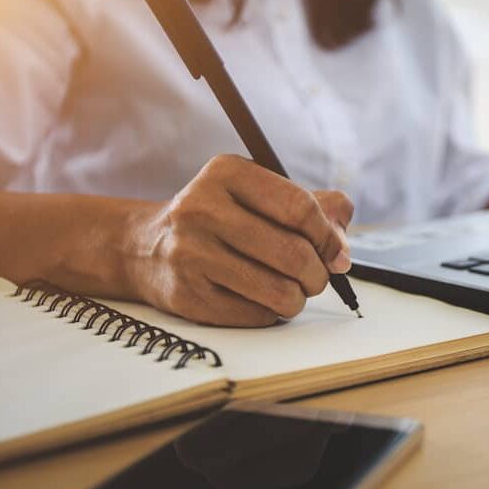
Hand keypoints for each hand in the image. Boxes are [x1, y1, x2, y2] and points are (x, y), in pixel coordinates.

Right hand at [123, 154, 352, 326]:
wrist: (146, 248)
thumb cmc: (220, 219)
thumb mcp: (258, 194)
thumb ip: (312, 207)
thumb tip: (343, 248)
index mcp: (226, 173)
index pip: (299, 207)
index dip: (329, 236)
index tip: (337, 253)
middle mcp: (202, 209)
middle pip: (293, 253)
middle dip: (318, 273)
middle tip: (317, 277)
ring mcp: (191, 254)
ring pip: (279, 291)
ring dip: (298, 297)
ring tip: (292, 290)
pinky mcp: (188, 295)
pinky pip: (256, 315)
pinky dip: (271, 312)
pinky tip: (260, 298)